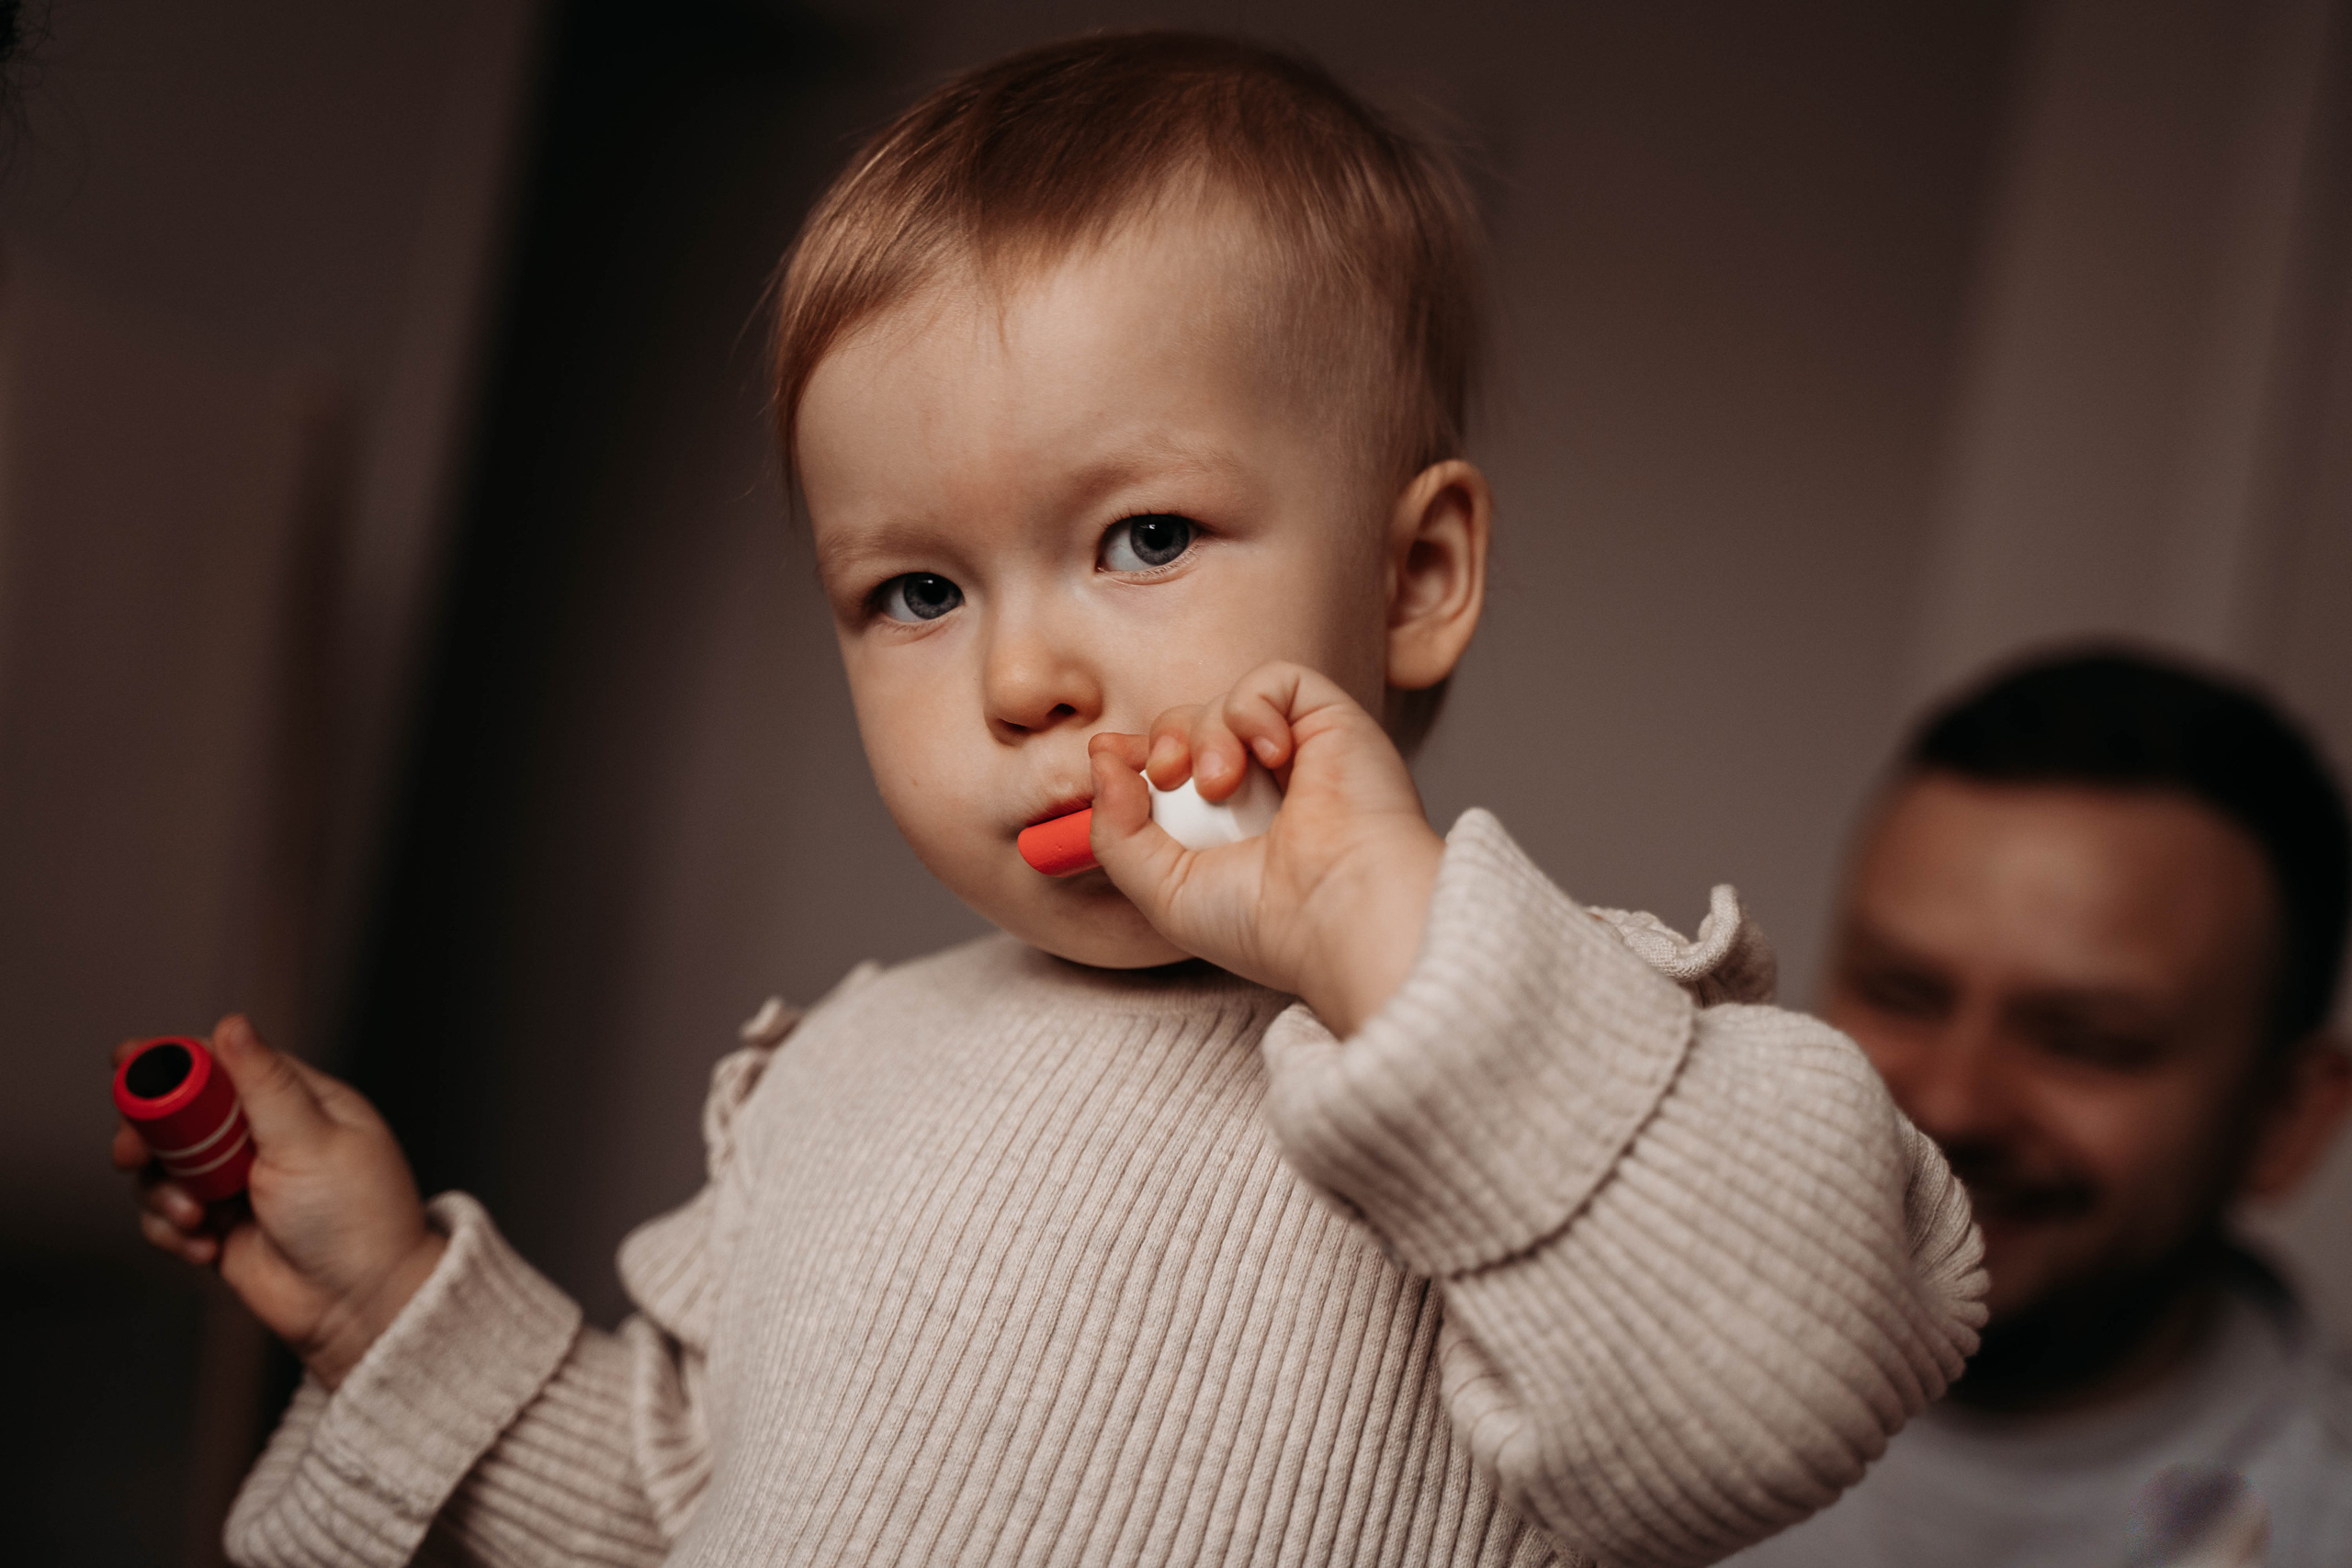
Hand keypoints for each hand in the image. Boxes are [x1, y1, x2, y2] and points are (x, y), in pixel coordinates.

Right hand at [113, 1016, 444, 1388]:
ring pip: (164, 1167)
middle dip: (149, 1134)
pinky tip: (205, 1249)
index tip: (126, 1061)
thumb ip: (265, 1087)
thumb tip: (233, 1025)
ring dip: (165, 1193)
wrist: (360, 1305)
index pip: (226, 1063)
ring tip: (197, 1218)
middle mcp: (264, 1137)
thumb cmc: (357, 1218)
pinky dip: (172, 1231)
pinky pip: (166, 1215)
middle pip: (180, 1115)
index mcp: (299, 1102)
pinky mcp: (218, 1225)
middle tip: (132, 1155)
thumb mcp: (311, 1141)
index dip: (174, 1060)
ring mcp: (238, 1182)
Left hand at [1087, 662, 1444, 1035]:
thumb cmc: (1265, 922)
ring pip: (1225, 702)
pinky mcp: (1333, 723)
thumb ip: (1116, 831)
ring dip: (1207, 733)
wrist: (1339, 916)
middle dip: (1166, 740)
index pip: (1171, 765)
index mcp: (1226, 830)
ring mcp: (1301, 754)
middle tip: (1169, 777)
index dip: (1138, 755)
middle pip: (1189, 726)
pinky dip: (1254, 707)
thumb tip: (1103, 759)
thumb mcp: (1162, 890)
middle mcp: (1264, 789)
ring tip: (1223, 784)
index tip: (1116, 764)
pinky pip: (1277, 679)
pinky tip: (1271, 754)